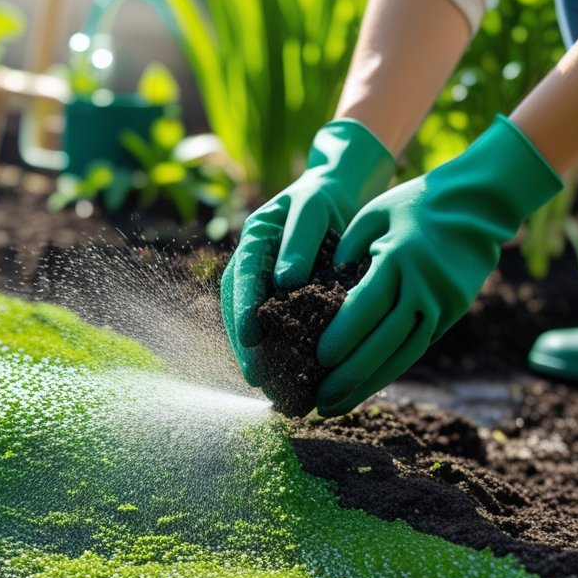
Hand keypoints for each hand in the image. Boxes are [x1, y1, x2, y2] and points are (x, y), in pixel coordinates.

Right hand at [221, 119, 395, 384]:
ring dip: (259, 354)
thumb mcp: (312, 207)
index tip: (251, 337)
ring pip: (254, 321)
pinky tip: (290, 372)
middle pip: (240, 308)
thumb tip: (286, 282)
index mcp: (253, 240)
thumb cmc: (325, 195)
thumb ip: (298, 240)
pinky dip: (280, 348)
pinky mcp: (283, 296)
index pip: (243, 278)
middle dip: (246, 345)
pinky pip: (275, 324)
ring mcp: (265, 281)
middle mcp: (252, 264)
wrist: (338, 192)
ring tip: (269, 385)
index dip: (244, 309)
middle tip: (256, 377)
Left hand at [314, 116, 562, 414]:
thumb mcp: (375, 213)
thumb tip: (319, 286)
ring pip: (403, 354)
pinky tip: (364, 386)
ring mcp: (443, 304)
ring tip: (336, 406)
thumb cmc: (416, 203)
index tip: (318, 359)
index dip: (344, 335)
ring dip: (369, 385)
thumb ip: (346, 247)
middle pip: (385, 341)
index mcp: (401, 258)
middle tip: (318, 401)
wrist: (480, 204)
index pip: (368, 306)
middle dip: (350, 375)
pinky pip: (416, 348)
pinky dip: (390, 369)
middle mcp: (425, 287)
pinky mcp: (452, 313)